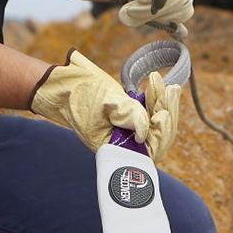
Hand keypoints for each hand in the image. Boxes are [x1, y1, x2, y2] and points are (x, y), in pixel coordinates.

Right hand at [29, 50, 180, 161]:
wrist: (61, 87)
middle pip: (157, 137)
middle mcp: (124, 144)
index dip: (160, 133)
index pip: (148, 149)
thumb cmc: (77, 96)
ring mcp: (127, 130)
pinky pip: (149, 112)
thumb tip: (145, 129)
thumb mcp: (102, 103)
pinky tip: (156, 83)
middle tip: (171, 90)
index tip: (163, 113)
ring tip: (168, 85)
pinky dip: (156, 98)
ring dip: (164, 104)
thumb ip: (125, 115)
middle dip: (167, 113)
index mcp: (115, 149)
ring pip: (156, 124)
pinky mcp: (128, 117)